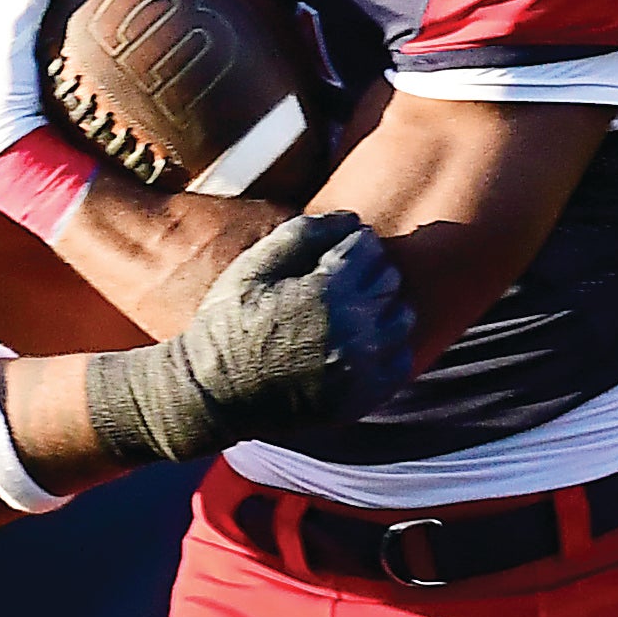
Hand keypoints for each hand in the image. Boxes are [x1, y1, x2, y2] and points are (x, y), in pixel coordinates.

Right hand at [82, 209, 415, 461]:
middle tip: (334, 288)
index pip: (367, 244)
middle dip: (366, 275)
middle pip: (389, 278)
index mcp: (327, 289)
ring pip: (402, 318)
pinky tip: (354, 348)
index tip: (328, 259)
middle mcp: (354, 327)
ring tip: (347, 318)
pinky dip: (385, 349)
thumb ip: (304, 233)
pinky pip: (400, 358)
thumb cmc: (230, 322)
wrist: (215, 394)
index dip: (347, 245)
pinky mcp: (366, 396)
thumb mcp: (253, 266)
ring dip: (381, 311)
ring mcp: (364, 366)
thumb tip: (352, 220)